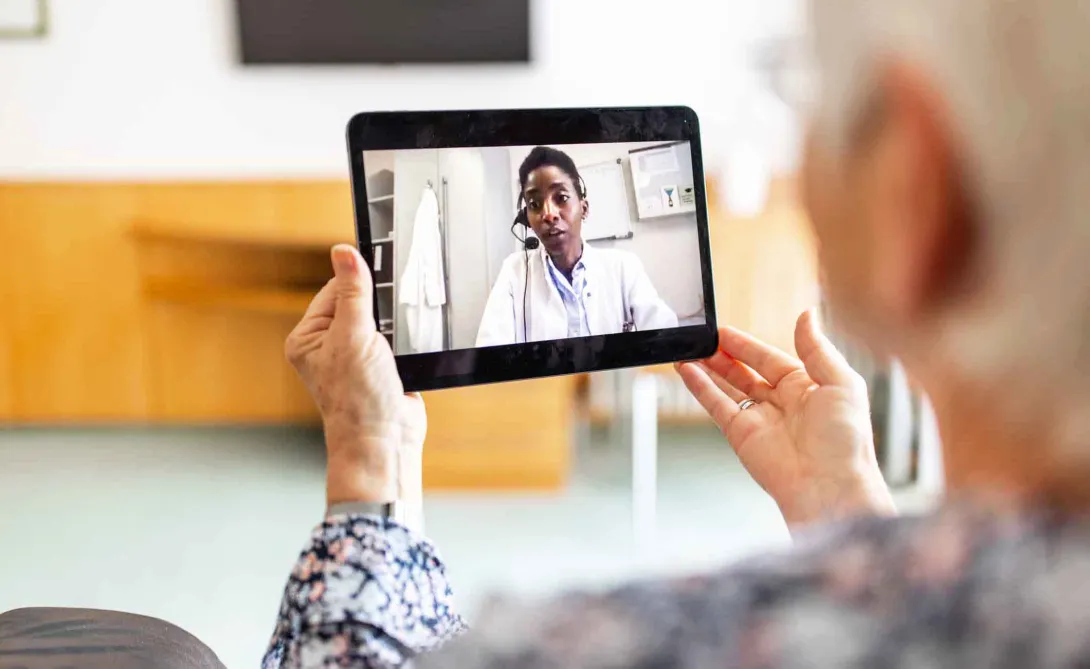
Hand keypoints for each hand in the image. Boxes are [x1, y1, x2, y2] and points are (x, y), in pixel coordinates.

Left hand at [285, 244, 425, 509]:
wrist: (386, 440)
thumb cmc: (359, 399)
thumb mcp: (354, 336)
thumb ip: (353, 292)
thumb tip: (344, 251)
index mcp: (309, 337)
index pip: (334, 290)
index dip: (358, 280)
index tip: (380, 270)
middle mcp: (329, 345)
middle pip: (359, 302)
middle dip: (379, 306)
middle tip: (389, 317)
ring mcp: (356, 356)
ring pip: (381, 319)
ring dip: (394, 323)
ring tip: (396, 341)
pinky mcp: (382, 366)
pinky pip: (396, 338)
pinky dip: (406, 338)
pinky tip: (408, 347)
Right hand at [677, 310, 894, 527]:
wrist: (830, 486)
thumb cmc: (845, 440)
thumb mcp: (841, 382)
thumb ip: (816, 348)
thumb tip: (807, 314)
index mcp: (808, 387)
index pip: (770, 359)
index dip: (746, 345)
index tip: (724, 331)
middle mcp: (782, 403)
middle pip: (746, 372)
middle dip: (724, 355)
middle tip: (703, 338)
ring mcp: (760, 419)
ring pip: (728, 387)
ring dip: (708, 369)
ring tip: (689, 351)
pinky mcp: (741, 435)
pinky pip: (716, 406)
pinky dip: (700, 388)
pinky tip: (687, 370)